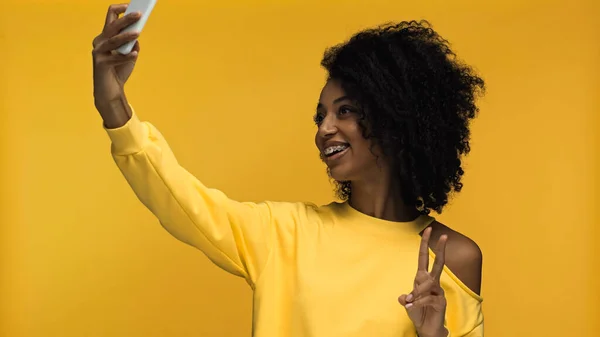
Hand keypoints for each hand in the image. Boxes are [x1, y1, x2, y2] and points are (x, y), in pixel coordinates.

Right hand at [92, 4, 140, 124]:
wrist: (111, 91)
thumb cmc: (119, 71)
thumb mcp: (130, 55)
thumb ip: (132, 44)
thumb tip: (137, 34)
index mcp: (106, 37)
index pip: (110, 18)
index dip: (120, 10)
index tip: (131, 6)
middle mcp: (99, 42)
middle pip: (112, 26)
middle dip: (126, 19)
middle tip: (139, 14)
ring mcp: (98, 52)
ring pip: (113, 40)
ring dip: (126, 36)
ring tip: (138, 33)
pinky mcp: (100, 64)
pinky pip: (115, 58)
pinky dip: (126, 56)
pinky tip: (134, 54)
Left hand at [398, 227, 448, 336]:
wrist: (426, 328)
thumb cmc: (418, 312)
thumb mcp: (408, 303)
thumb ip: (407, 298)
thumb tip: (403, 298)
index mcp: (423, 278)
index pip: (424, 258)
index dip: (425, 244)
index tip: (428, 230)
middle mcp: (433, 282)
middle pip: (439, 263)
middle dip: (440, 249)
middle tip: (445, 236)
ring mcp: (439, 291)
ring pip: (429, 283)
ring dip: (417, 292)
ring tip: (409, 301)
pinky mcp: (441, 302)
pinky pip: (429, 298)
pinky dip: (418, 302)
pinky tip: (412, 307)